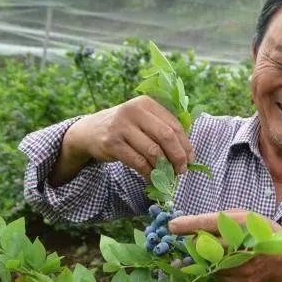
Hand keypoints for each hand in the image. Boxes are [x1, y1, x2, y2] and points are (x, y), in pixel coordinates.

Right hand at [64, 95, 193, 176]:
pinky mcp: (112, 144)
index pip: (174, 125)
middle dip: (178, 156)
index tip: (190, 159)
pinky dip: (149, 173)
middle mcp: (134, 111)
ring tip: (169, 175)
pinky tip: (153, 178)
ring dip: (164, 167)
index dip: (186, 145)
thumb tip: (188, 153)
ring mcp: (121, 127)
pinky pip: (138, 162)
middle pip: (166, 136)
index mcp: (146, 103)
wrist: (91, 130)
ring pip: (153, 151)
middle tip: (182, 170)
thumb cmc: (126, 127)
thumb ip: (163, 128)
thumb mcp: (143, 119)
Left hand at [168, 209, 281, 281]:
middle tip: (192, 240)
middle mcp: (240, 247)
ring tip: (214, 251)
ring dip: (204, 257)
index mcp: (242, 224)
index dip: (188, 225)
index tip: (172, 226)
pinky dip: (215, 269)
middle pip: (203, 246)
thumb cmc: (260, 232)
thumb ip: (219, 220)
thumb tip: (189, 227)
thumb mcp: (245, 217)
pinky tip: (226, 263)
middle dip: (194, 243)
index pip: (208, 224)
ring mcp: (240, 268)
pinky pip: (216, 276)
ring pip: (207, 264)